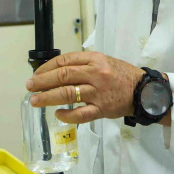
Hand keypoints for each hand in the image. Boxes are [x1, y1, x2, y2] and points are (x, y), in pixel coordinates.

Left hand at [26, 51, 142, 123]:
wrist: (143, 90)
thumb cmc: (121, 75)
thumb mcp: (103, 61)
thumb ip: (83, 64)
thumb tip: (56, 71)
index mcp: (95, 59)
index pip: (65, 61)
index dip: (47, 67)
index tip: (36, 74)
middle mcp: (96, 73)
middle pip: (63, 76)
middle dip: (42, 81)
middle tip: (30, 87)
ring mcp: (99, 92)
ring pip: (68, 93)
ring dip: (48, 97)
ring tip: (35, 101)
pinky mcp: (102, 109)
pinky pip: (81, 113)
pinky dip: (67, 115)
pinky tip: (58, 114)